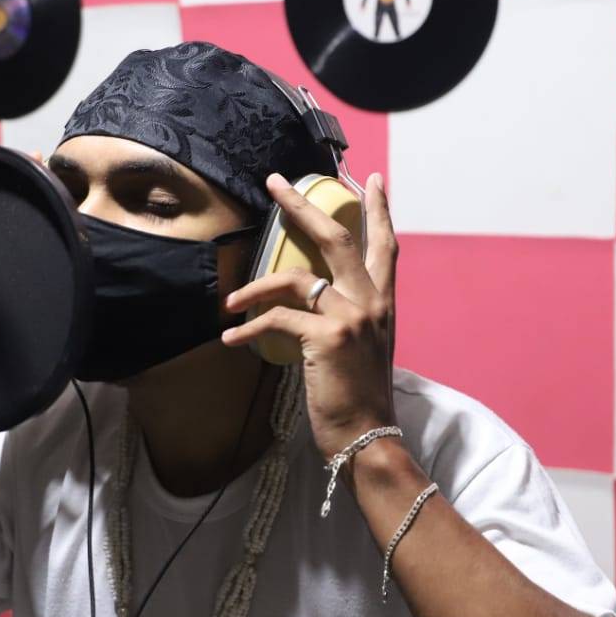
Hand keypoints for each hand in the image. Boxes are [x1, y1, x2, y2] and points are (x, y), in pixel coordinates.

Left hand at [221, 172, 398, 459]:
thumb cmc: (360, 399)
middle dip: (303, 205)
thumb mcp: (365, 349)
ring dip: (255, 285)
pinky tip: (231, 340)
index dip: (378, 210)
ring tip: (230, 300)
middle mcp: (371, 303)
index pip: (384, 245)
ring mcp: (351, 317)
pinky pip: (278, 318)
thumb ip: (348, 319)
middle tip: (275, 182)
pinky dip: (249, 328)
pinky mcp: (327, 338)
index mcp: (383, 304)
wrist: (368, 437)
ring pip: (296, 277)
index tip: (369, 179)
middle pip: (336, 238)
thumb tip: (314, 306)